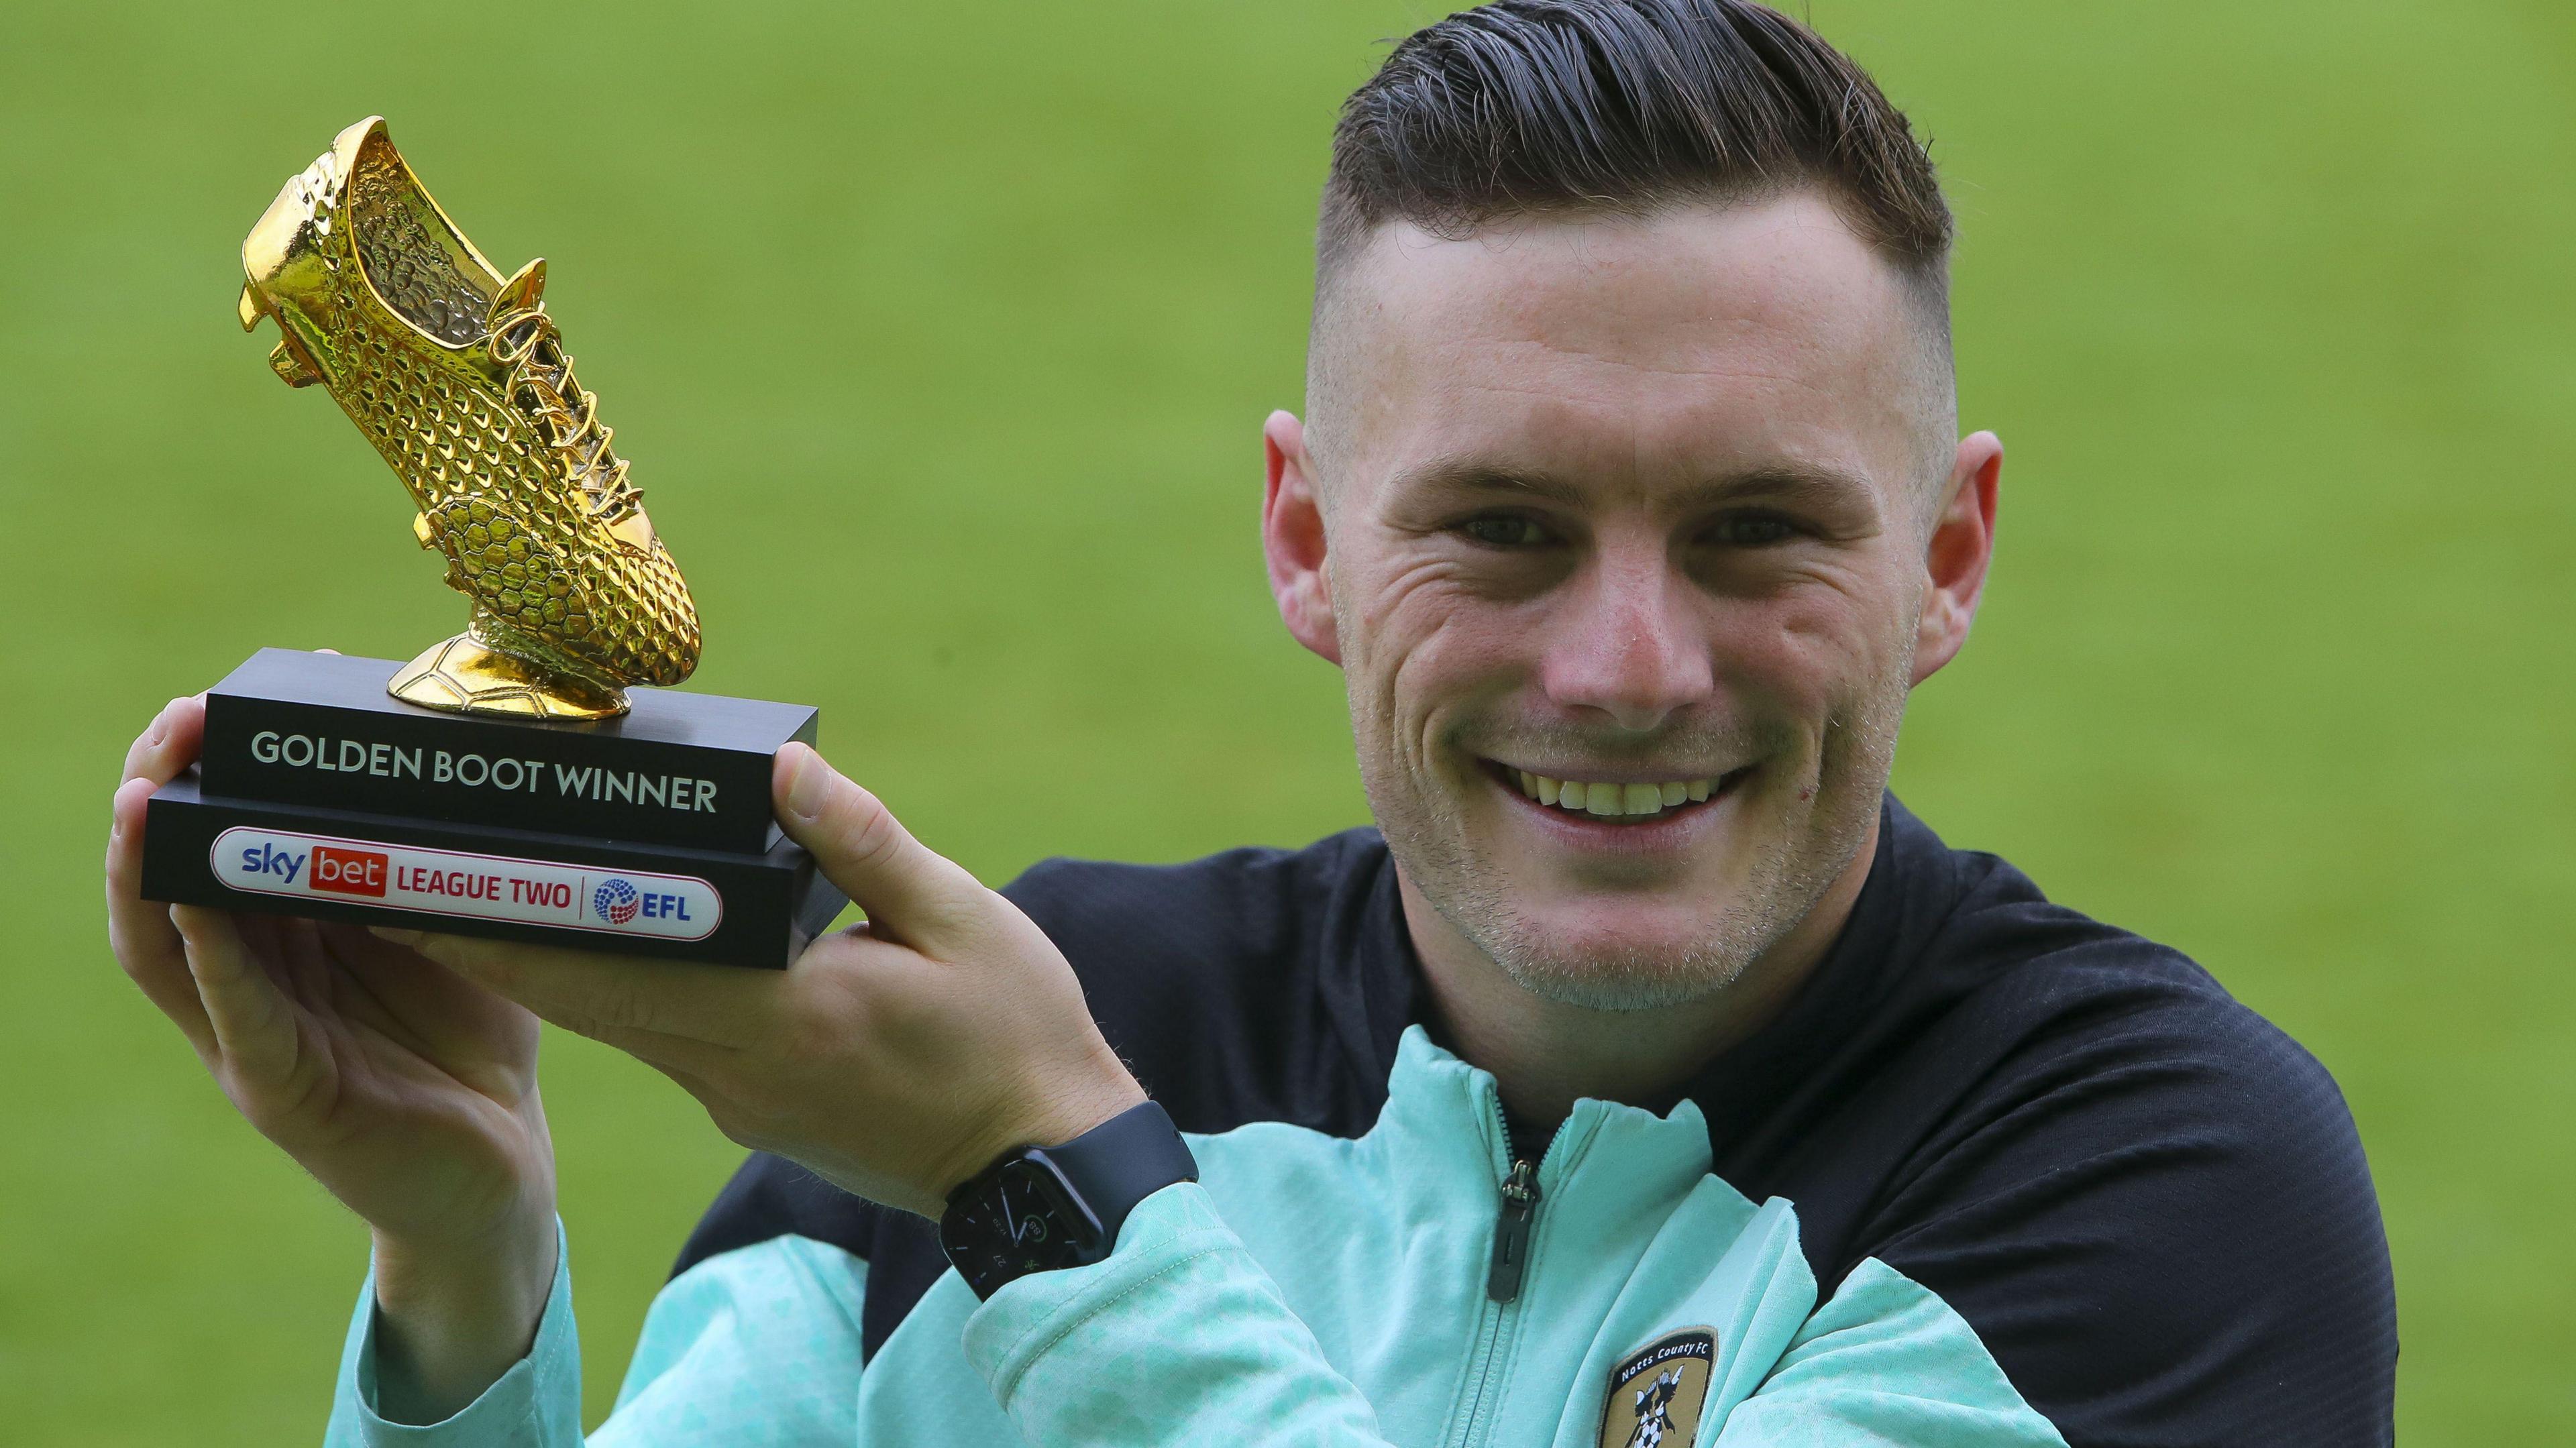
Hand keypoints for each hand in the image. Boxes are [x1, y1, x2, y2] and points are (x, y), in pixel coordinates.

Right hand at [105, 693, 555, 1416]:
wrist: (507, 1168)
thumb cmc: (474, 1038)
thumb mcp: (455, 930)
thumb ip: (431, 863)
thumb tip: (433, 752)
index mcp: (284, 935)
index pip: (218, 841)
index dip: (208, 771)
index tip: (228, 695)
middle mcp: (249, 982)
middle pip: (169, 878)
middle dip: (161, 793)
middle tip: (177, 719)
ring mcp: (254, 1042)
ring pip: (168, 948)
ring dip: (152, 869)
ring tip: (145, 796)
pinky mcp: (286, 1098)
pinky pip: (236, 1024)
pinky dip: (214, 966)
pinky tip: (200, 917)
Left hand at [381, 742, 1144, 1218]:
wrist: (1040, 1171)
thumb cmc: (1016, 1041)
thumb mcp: (962, 924)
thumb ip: (863, 845)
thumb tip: (781, 769)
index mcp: (780, 1017)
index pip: (611, 966)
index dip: (505, 924)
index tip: (417, 879)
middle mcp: (734, 1067)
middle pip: (581, 995)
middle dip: (486, 932)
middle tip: (399, 870)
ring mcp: (737, 1096)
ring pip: (613, 1018)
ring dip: (542, 958)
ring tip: (472, 887)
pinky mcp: (753, 1105)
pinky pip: (658, 1037)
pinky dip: (612, 984)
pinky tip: (603, 934)